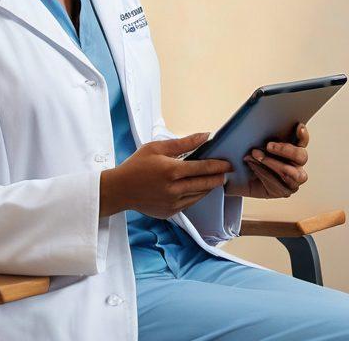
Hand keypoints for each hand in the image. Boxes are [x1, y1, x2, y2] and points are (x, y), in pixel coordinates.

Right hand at [99, 132, 230, 218]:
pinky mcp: (170, 212)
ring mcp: (172, 203)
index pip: (202, 168)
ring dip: (209, 187)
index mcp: (171, 170)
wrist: (121, 190)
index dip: (217, 166)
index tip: (228, 163)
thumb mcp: (157, 147)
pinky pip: (189, 203)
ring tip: (215, 179)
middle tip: (227, 172)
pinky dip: (196, 195)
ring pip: (198, 195)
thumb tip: (204, 135)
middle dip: (217, 178)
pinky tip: (199, 188)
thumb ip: (183, 143)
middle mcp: (174, 189)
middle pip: (204, 183)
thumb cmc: (137, 165)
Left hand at [225, 122, 308, 198]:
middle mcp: (296, 163)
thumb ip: (260, 132)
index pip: (302, 140)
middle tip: (268, 145)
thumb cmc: (247, 155)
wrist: (237, 176)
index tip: (298, 126)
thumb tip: (258, 114)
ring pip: (293, 172)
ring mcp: (293, 179)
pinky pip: (280, 184)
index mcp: (292, 147)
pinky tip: (255, 168)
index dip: (302, 134)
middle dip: (286, 149)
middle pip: (301, 156)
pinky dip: (266, 175)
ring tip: (257, 156)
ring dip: (274, 164)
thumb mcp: (252, 141)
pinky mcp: (284, 190)